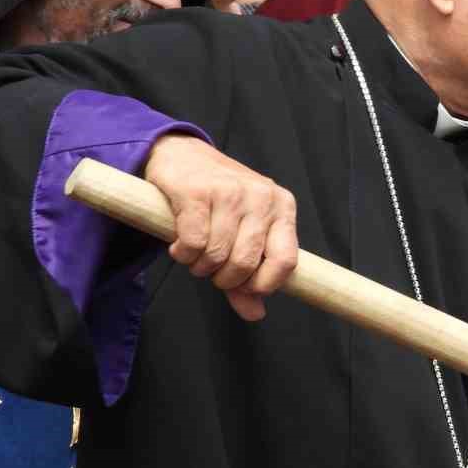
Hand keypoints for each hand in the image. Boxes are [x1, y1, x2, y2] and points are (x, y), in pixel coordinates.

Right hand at [142, 134, 298, 321]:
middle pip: (246, 263)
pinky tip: (180, 244)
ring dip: (199, 266)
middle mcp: (261, 197)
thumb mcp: (242, 231)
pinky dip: (183, 253)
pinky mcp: (197, 192)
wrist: (181, 153)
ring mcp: (230, 192)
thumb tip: (256, 314)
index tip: (244, 287)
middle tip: (211, 270)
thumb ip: (249, 275)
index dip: (263, 284)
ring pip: (217, 255)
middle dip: (224, 278)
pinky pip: (193, 243)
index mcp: (282, 207)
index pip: (286, 261)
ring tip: (194, 255)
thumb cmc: (216, 199)